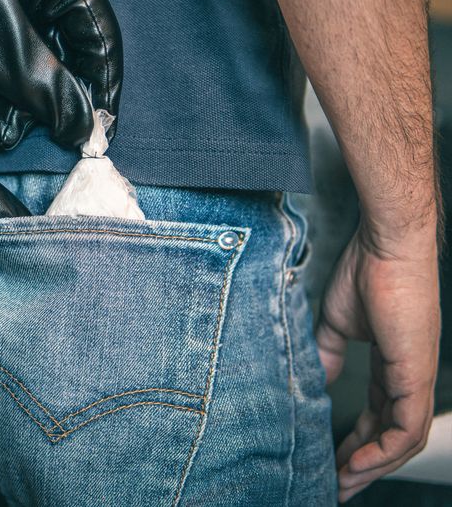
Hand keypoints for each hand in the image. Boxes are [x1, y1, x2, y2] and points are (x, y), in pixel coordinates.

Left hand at [0, 0, 122, 148]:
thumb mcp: (0, 43)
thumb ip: (48, 89)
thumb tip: (85, 130)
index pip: (98, 33)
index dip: (102, 87)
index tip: (99, 134)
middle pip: (56, 48)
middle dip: (41, 100)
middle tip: (36, 139)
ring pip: (18, 53)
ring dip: (6, 98)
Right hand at [315, 223, 439, 501]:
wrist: (385, 245)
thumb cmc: (365, 273)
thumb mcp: (335, 324)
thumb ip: (326, 356)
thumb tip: (310, 382)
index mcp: (393, 364)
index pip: (378, 416)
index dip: (355, 442)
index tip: (331, 461)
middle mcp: (411, 376)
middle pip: (392, 436)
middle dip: (363, 465)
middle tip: (336, 486)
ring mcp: (418, 376)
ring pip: (403, 439)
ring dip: (372, 466)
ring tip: (342, 482)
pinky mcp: (416, 373)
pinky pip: (406, 427)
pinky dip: (383, 451)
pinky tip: (359, 464)